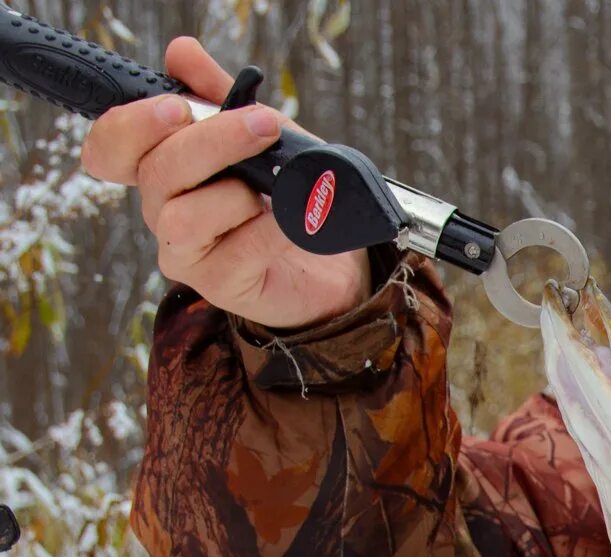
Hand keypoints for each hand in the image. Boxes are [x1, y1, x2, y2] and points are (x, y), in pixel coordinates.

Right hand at [79, 38, 371, 330]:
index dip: (129, 127)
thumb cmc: (285, 194)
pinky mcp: (222, 285)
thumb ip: (219, 95)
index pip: (109, 148)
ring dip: (236, 192)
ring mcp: (188, 252)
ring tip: (276, 188)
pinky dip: (272, 228)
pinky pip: (238, 251)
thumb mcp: (261, 134)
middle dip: (211, 142)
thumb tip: (182, 52)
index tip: (177, 107)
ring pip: (183, 217)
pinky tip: (296, 218)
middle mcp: (164, 211)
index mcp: (161, 170)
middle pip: (157, 173)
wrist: (336, 259)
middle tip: (263, 124)